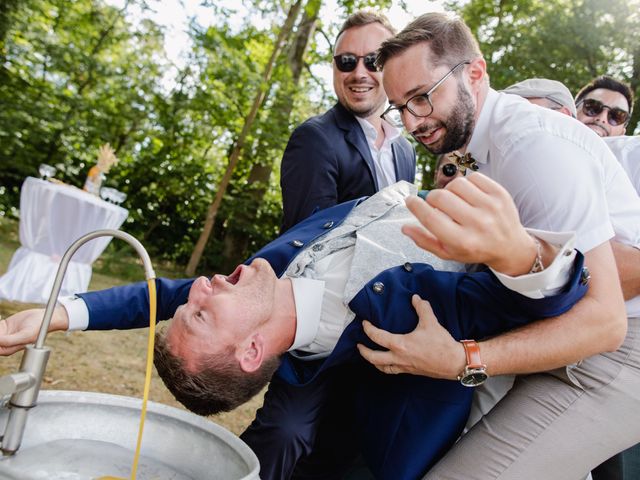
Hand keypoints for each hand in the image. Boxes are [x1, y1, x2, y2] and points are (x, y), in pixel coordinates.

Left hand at [0, 307, 67, 355]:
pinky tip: (1, 320)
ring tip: (2, 324)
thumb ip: (10, 341)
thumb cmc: (38, 328)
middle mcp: (5, 343)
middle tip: (1, 328)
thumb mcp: (25, 335)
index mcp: (8, 349)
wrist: (44, 316)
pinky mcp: (4, 325)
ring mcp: (4, 334)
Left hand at [356, 295, 464, 378]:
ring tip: (370, 356)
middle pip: (374, 358)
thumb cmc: (441, 344)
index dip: (368, 329)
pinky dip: (386, 367)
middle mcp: (399, 358)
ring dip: (374, 362)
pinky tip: (388, 362)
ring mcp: (404, 367)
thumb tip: (416, 298)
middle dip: (364, 352)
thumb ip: (422, 308)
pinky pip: (392, 371)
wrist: (454, 363)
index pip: (377, 337)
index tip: (364, 323)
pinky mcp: (410, 371)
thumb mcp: (431, 322)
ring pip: (382, 367)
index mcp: (400, 345)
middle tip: (359, 345)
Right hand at [402, 173, 536, 275]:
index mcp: (462, 241)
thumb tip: (405, 227)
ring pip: (456, 184)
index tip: (410, 201)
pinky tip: (468, 195)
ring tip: (455, 200)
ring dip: (450, 190)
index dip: (415, 206)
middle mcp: (477, 223)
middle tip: (436, 205)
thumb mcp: (448, 253)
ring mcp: (490, 207)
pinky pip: (473, 177)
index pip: (431, 218)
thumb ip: (425, 241)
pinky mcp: (500, 193)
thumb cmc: (475, 249)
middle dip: (432, 199)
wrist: (510, 247)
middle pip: (440, 197)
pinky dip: (466, 183)